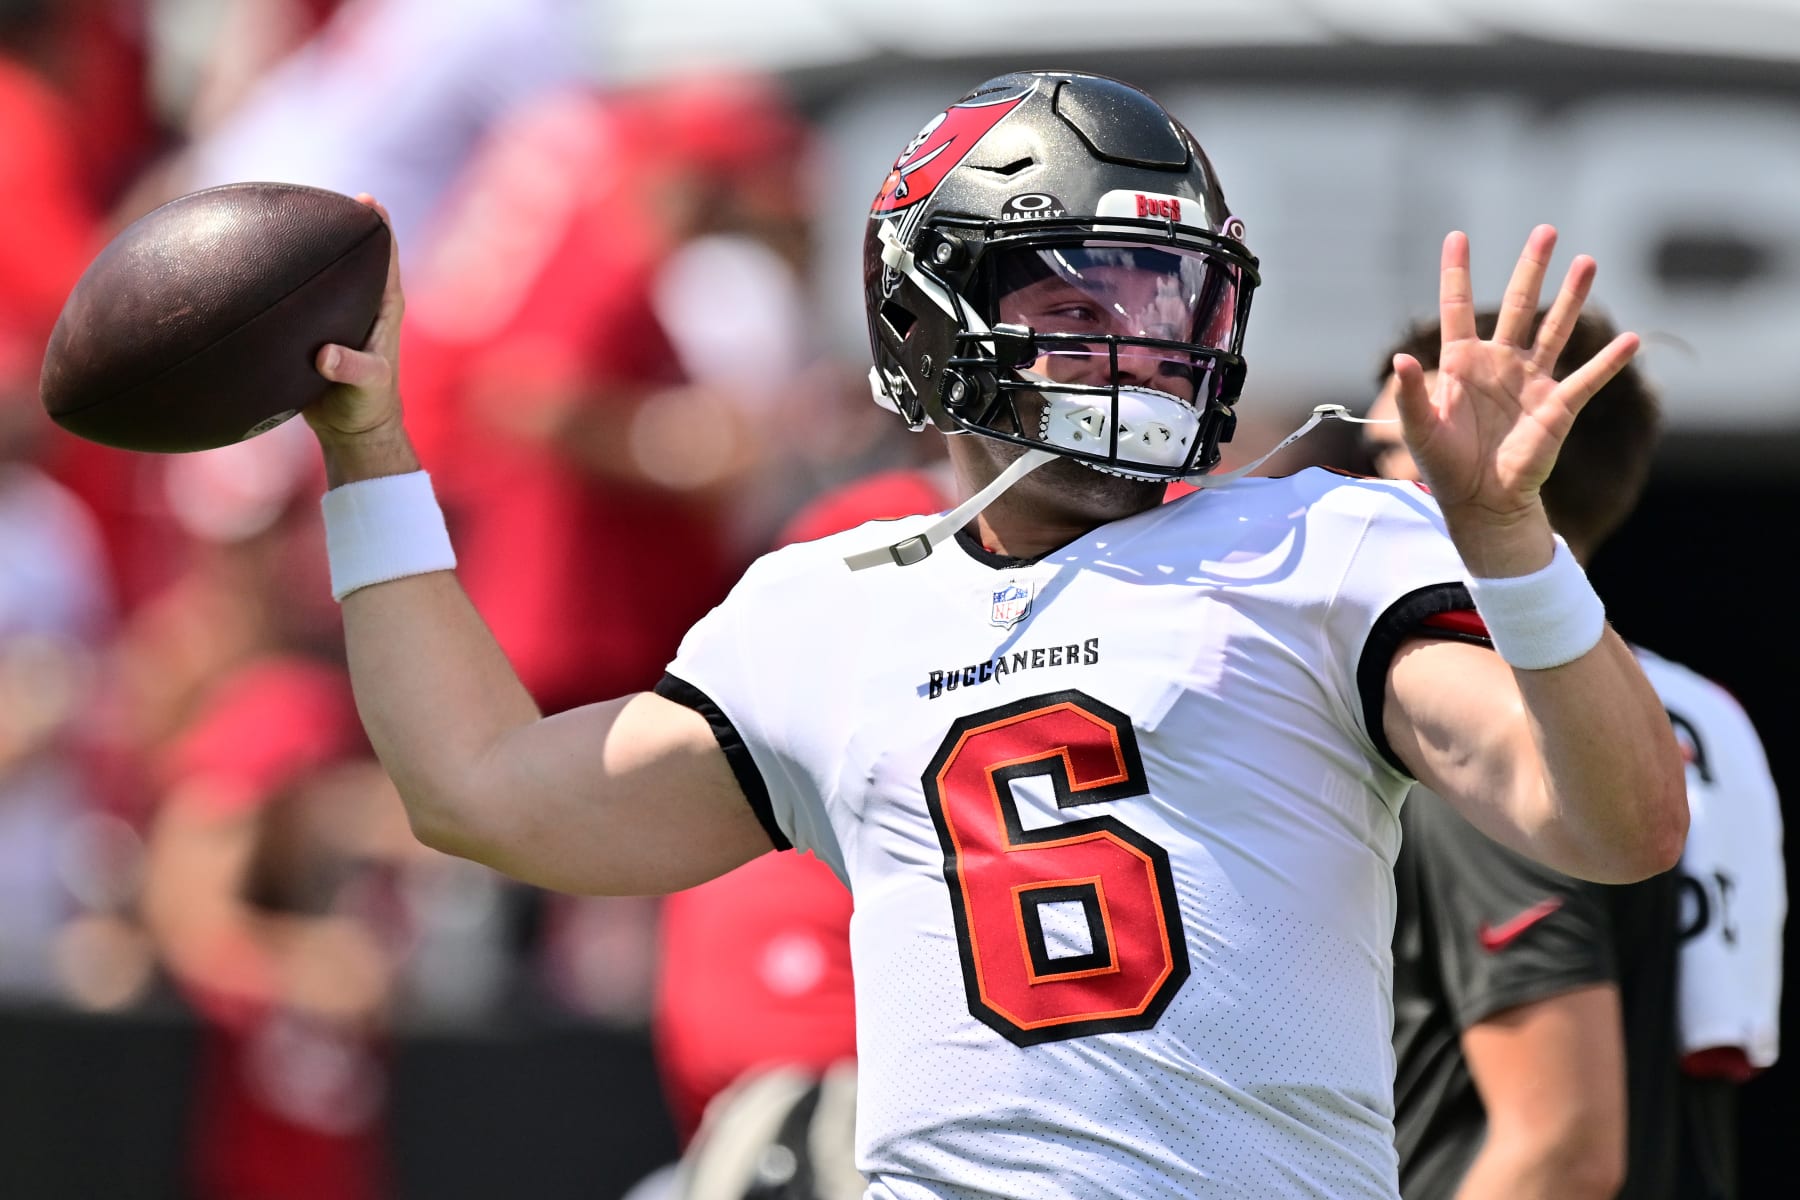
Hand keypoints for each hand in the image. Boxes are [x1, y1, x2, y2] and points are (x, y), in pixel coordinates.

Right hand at [307, 195, 418, 483]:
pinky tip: (257, 271)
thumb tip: (325, 355)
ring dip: (310, 252)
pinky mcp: (316, 332)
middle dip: (341, 225)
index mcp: (385, 308)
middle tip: (317, 197)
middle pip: (356, 255)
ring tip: (281, 222)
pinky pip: (301, 298)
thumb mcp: (365, 388)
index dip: (380, 226)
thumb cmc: (366, 407)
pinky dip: (286, 283)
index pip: (387, 256)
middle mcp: (364, 305)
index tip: (366, 199)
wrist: (351, 429)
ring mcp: (339, 316)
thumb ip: (351, 369)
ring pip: (327, 274)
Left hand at [1391, 226, 1639, 574]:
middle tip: (1546, 230)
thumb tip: (1400, 358)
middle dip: (1531, 269)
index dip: (1458, 273)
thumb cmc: (1444, 465)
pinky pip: (1587, 379)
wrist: (1480, 502)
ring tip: (1587, 261)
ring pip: (1555, 330)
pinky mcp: (1557, 407)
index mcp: (1461, 363)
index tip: (1458, 236)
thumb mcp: (1419, 429)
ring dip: (1572, 298)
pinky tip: (1630, 340)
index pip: (1459, 308)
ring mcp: (1531, 381)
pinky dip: (1608, 361)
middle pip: (1519, 306)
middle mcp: (1499, 364)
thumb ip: (1412, 393)